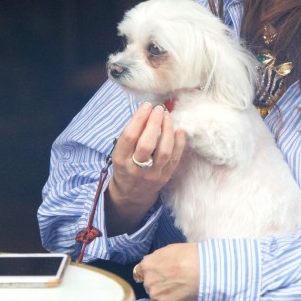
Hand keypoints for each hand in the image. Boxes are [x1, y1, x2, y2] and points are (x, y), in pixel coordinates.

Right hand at [105, 103, 185, 234]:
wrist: (131, 194)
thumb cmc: (126, 166)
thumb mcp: (120, 152)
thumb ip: (132, 135)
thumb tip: (148, 111)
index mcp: (120, 160)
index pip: (130, 137)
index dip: (139, 119)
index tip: (147, 106)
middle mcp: (135, 169)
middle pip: (147, 144)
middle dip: (154, 123)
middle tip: (159, 109)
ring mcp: (152, 174)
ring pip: (163, 151)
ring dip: (167, 130)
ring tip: (168, 117)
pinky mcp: (165, 177)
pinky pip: (175, 159)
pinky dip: (179, 143)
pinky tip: (179, 130)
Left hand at [134, 243, 198, 300]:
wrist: (204, 271)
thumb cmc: (190, 255)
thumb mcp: (169, 250)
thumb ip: (157, 259)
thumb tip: (154, 264)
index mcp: (147, 265)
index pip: (140, 272)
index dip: (151, 273)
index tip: (159, 275)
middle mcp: (147, 282)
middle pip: (150, 285)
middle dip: (158, 284)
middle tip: (174, 281)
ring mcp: (155, 296)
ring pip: (157, 297)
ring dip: (166, 295)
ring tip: (181, 290)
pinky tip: (184, 297)